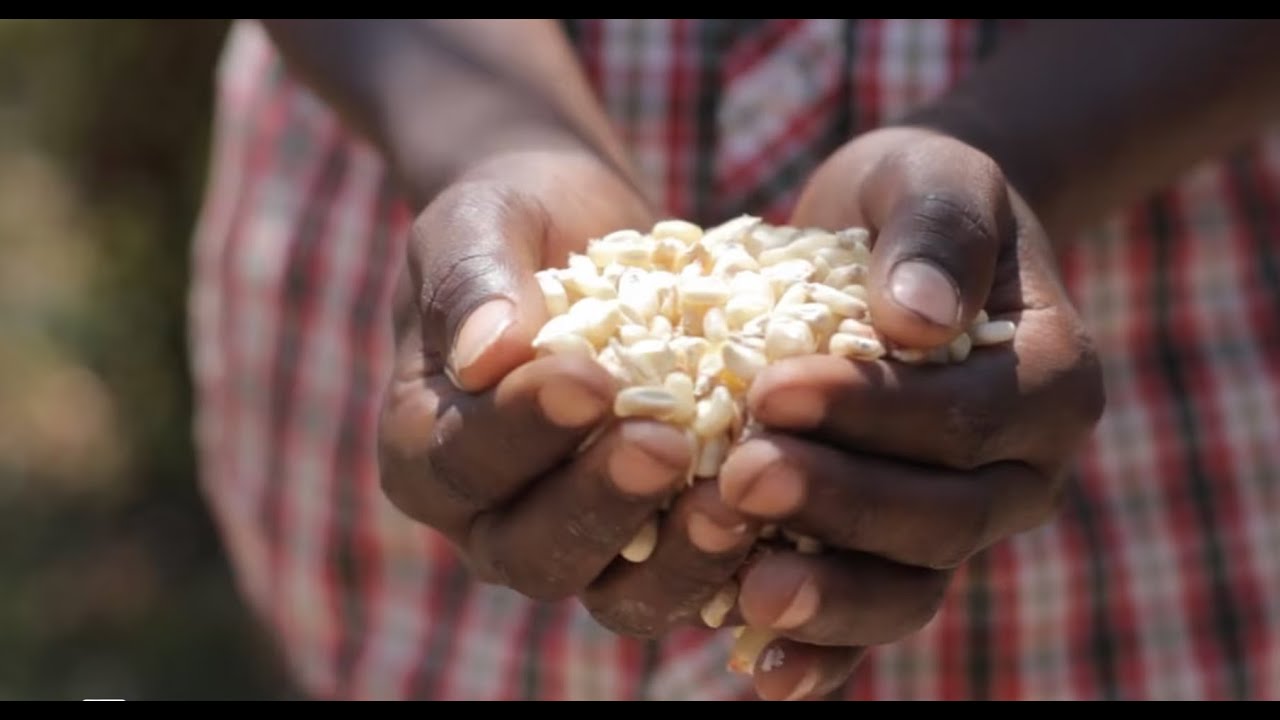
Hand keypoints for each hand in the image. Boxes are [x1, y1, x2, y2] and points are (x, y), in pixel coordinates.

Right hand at [376, 147, 760, 637]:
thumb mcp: (480, 223)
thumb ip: (471, 279)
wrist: (583, 234)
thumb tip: (484, 354)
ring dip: (676, 557)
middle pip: (533, 550)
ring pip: (617, 591)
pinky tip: (788, 518)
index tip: (586, 378)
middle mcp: (493, 519)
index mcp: (426, 452)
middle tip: (664, 445)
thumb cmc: (515, 221)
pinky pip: (693, 580)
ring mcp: (580, 544)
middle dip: (600, 502)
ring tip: (734, 499)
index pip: (463, 461)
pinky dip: (736, 564)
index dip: (522, 430)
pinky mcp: (657, 545)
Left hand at [717, 127, 1105, 699]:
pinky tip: (762, 671)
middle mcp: (1022, 471)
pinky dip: (827, 653)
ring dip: (832, 597)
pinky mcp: (902, 554)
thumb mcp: (932, 178)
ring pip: (913, 586)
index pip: (964, 416)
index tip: (769, 391)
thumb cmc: (915, 201)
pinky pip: (875, 614)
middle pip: (941, 517)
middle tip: (738, 480)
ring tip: (747, 595)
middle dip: (839, 504)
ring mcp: (965, 524)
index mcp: (1050, 383)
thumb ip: (935, 233)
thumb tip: (918, 320)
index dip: (869, 412)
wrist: (898, 247)